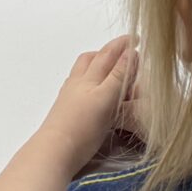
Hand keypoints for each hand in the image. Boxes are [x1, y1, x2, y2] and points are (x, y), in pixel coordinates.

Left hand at [36, 36, 138, 169]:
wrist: (55, 151)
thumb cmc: (83, 126)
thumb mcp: (106, 99)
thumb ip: (119, 76)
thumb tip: (131, 51)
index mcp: (89, 78)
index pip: (108, 55)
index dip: (123, 45)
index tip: (136, 38)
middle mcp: (78, 82)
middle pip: (92, 59)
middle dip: (108, 51)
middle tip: (124, 49)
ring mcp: (70, 95)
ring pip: (84, 71)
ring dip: (97, 63)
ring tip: (110, 66)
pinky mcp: (67, 110)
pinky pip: (79, 84)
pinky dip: (90, 78)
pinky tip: (94, 88)